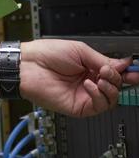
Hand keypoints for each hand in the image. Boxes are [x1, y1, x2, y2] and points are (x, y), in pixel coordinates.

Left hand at [20, 39, 138, 116]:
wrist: (28, 65)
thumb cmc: (46, 54)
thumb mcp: (80, 51)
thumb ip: (102, 60)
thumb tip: (122, 64)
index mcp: (89, 67)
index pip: (114, 73)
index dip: (126, 73)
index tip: (134, 71)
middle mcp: (89, 82)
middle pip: (115, 87)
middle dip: (117, 78)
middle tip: (109, 71)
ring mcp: (84, 95)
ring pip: (110, 99)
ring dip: (110, 87)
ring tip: (98, 77)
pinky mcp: (78, 107)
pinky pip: (98, 106)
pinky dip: (98, 95)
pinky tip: (89, 84)